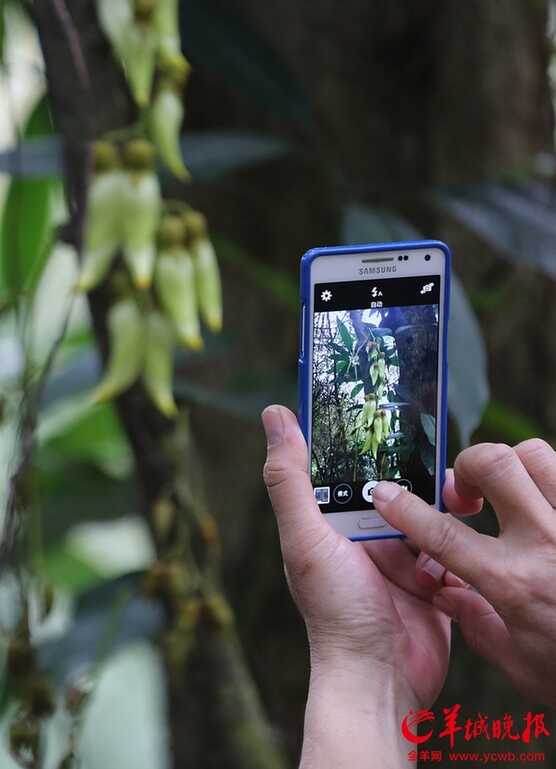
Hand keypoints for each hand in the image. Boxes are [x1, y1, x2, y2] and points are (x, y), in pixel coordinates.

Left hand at [261, 405, 450, 767]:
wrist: (380, 676)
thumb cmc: (334, 610)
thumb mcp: (305, 537)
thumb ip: (290, 479)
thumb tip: (275, 416)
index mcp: (334, 519)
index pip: (351, 465)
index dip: (367, 439)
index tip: (386, 409)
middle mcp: (367, 532)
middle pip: (397, 483)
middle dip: (416, 472)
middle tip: (434, 459)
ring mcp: (403, 554)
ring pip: (429, 509)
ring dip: (440, 506)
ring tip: (446, 506)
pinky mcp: (434, 576)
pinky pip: (452, 543)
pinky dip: (456, 539)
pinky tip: (454, 539)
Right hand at [373, 439, 555, 706]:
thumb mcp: (520, 665)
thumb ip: (476, 623)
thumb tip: (447, 592)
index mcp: (515, 584)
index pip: (442, 533)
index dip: (405, 508)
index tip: (386, 493)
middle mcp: (547, 544)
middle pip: (494, 463)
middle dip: (467, 468)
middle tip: (466, 496)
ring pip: (536, 454)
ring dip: (512, 467)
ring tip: (508, 495)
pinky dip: (547, 481)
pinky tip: (543, 511)